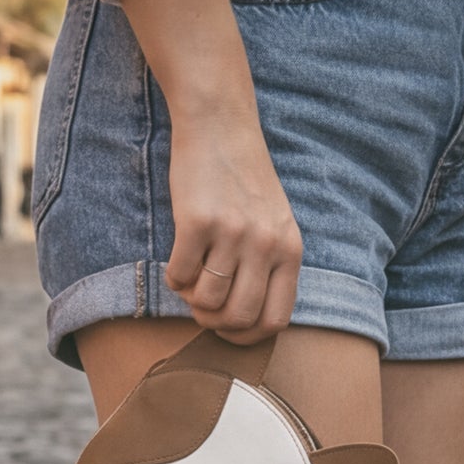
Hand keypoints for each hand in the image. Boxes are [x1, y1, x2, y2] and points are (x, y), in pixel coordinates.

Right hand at [163, 101, 302, 343]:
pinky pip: (180, 275)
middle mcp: (265, 245)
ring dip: (192, 299)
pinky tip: (177, 261)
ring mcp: (232, 234)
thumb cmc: (244, 182)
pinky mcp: (197, 221)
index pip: (276, 320)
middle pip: (239, 318)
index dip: (249, 336)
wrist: (220, 127)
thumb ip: (271, 267)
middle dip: (215, 323)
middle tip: (202, 308)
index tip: (230, 329)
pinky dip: (173, 278)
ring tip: (190, 279)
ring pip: (207, 301)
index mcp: (289, 251)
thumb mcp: (276, 224)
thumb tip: (247, 320)